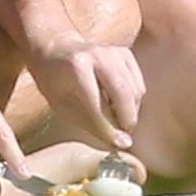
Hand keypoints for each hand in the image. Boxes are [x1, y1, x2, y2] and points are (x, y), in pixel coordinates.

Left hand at [26, 37, 146, 150]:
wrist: (55, 50)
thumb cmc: (56, 81)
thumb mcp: (64, 107)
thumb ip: (93, 124)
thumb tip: (121, 143)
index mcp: (76, 68)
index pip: (98, 104)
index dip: (110, 128)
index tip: (120, 145)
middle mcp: (99, 56)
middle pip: (124, 94)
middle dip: (127, 120)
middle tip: (122, 134)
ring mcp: (114, 52)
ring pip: (136, 90)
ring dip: (131, 111)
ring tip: (116, 119)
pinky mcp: (125, 53)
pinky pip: (139, 84)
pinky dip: (134, 100)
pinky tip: (118, 104)